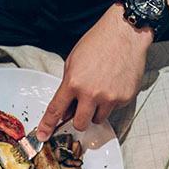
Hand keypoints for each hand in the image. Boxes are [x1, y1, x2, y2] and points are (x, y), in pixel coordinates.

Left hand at [35, 9, 151, 138]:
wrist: (125, 33)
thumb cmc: (98, 42)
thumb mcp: (73, 61)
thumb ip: (68, 85)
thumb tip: (66, 107)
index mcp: (74, 82)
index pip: (56, 111)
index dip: (47, 126)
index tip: (43, 136)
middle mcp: (91, 93)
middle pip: (79, 124)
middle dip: (78, 119)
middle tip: (81, 109)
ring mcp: (110, 97)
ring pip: (98, 120)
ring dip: (96, 111)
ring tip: (100, 91)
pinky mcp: (125, 98)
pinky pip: (114, 109)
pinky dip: (111, 102)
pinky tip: (113, 84)